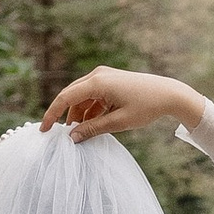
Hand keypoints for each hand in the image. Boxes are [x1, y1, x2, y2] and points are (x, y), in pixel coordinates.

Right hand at [40, 66, 206, 143]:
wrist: (170, 94)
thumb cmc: (146, 107)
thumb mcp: (118, 122)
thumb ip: (93, 129)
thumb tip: (72, 138)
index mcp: (98, 82)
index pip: (66, 98)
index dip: (52, 114)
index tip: (44, 130)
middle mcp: (98, 75)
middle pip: (71, 96)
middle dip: (65, 116)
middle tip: (58, 136)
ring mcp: (104, 76)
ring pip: (82, 98)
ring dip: (79, 115)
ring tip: (79, 134)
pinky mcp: (110, 81)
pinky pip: (92, 97)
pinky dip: (89, 111)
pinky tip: (91, 125)